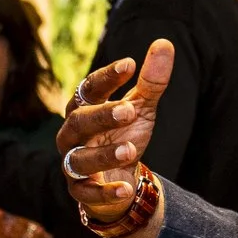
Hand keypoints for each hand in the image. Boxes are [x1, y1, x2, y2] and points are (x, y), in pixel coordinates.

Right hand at [54, 42, 174, 237]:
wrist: (120, 179)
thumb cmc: (124, 135)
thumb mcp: (141, 108)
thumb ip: (151, 81)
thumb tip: (165, 43)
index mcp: (84, 109)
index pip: (89, 89)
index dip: (106, 77)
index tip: (130, 65)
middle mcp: (72, 135)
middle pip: (79, 122)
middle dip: (101, 116)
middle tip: (128, 110)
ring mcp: (73, 164)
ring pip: (79, 159)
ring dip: (104, 155)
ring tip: (131, 149)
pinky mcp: (80, 192)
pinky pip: (87, 193)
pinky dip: (105, 192)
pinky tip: (126, 188)